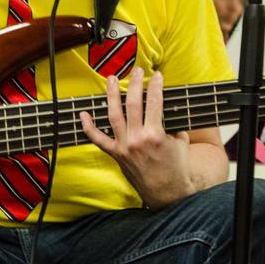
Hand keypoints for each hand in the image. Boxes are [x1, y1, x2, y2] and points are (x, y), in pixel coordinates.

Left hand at [78, 69, 191, 208]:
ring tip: (111, 80)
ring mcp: (124, 146)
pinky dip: (89, 127)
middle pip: (133, 104)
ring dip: (111, 96)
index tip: (157, 75)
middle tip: (136, 71)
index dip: (156, 85)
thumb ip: (171, 123)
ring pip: (114, 115)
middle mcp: (137, 138)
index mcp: (156, 134)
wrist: (167, 192)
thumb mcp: (181, 141)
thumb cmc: (176, 166)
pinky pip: (98, 140)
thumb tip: (164, 107)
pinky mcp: (116, 154)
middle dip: (135, 84)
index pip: (155, 102)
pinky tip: (83, 114)